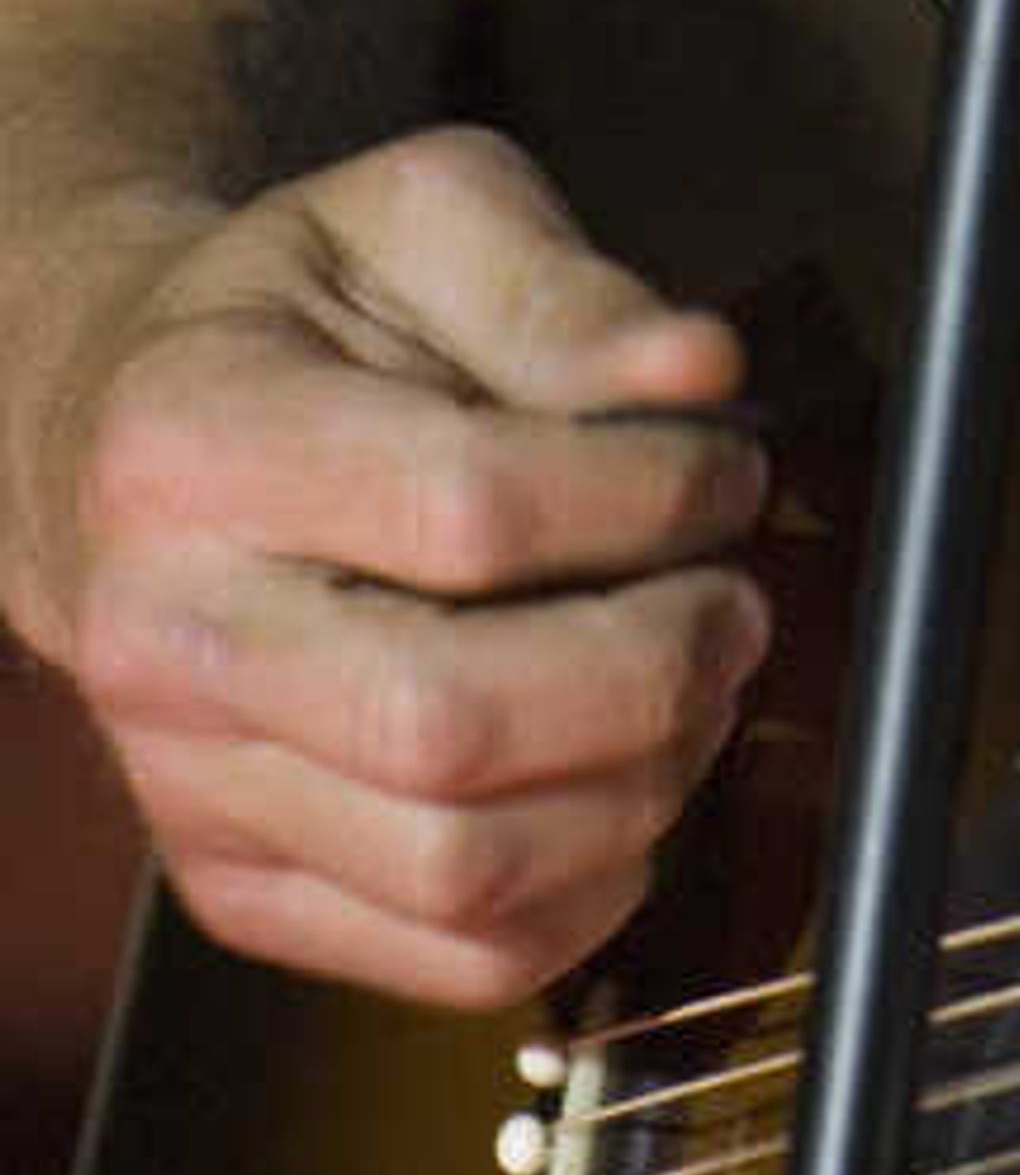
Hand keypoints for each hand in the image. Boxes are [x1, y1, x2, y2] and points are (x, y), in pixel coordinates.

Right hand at [24, 120, 772, 1008]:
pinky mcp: (236, 890)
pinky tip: (624, 780)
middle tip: (733, 598)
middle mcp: (167, 638)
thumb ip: (561, 287)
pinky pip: (450, 958)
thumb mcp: (417, 216)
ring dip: (641, 784)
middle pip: (453, 725)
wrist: (130, 437)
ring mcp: (190, 788)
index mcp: (190, 444)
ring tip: (691, 680)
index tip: (725, 464)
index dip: (642, 493)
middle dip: (654, 666)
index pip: (462, 507)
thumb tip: (696, 370)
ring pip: (461, 865)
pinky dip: (588, 891)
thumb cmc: (295, 315)